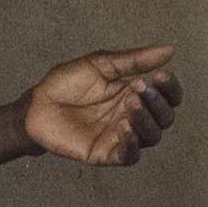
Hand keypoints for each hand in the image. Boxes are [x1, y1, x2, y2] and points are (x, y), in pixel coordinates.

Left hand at [17, 46, 181, 168]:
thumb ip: (134, 60)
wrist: (38, 104)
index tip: (160, 75)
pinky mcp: (106, 153)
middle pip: (165, 117)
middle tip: (138, 88)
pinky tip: (124, 127)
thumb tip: (170, 50)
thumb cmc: (67, 83)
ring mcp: (121, 135)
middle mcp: (133, 116)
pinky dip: (132, 143)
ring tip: (129, 105)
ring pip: (152, 137)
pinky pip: (130, 156)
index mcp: (135, 93)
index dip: (170, 87)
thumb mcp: (101, 64)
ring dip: (146, 120)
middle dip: (157, 102)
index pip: (168, 95)